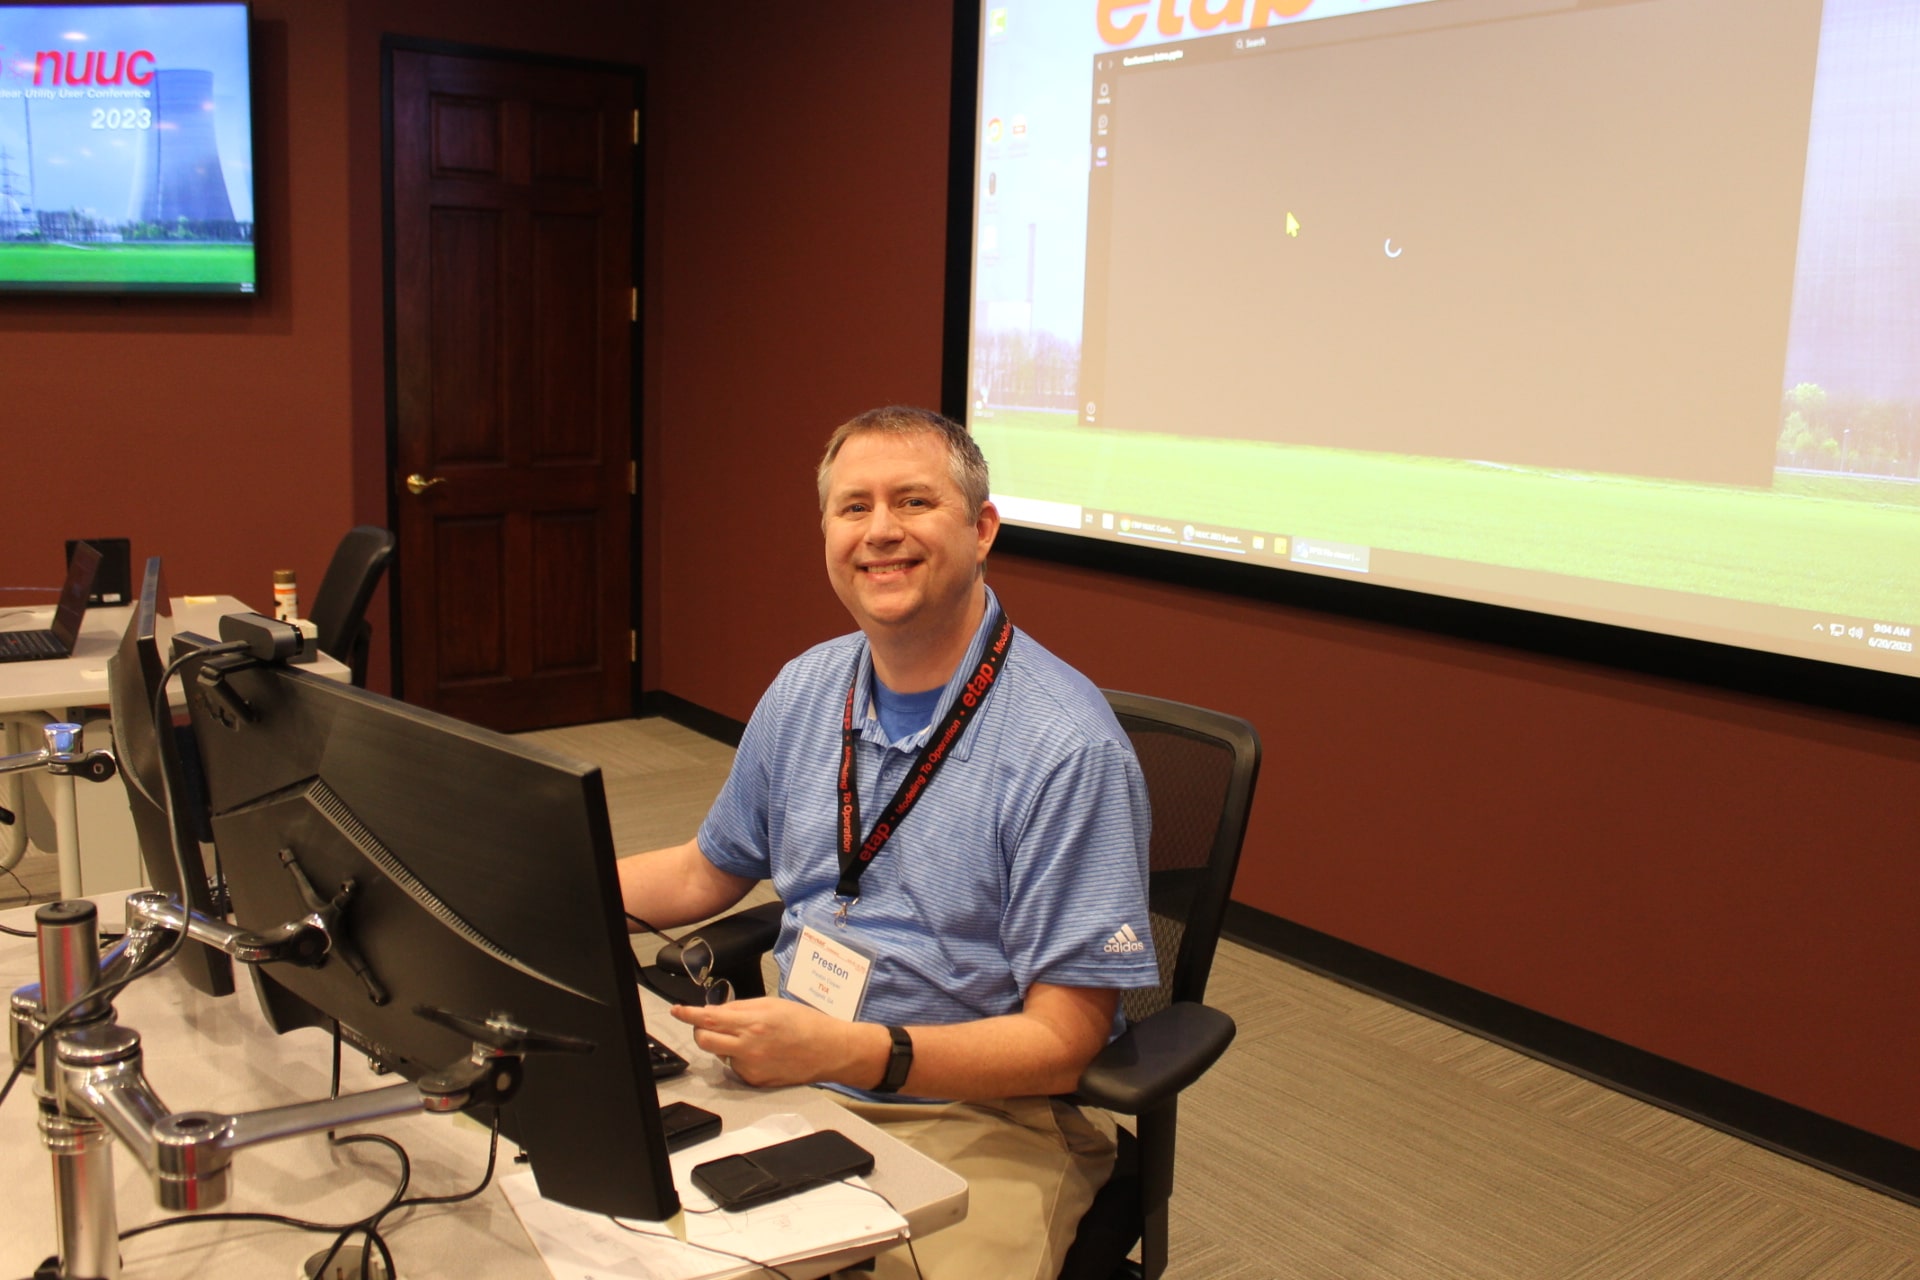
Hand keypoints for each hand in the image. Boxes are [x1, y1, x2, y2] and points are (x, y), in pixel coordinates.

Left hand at [669, 997, 881, 1087]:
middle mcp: (748, 1046)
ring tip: (753, 1039)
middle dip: (700, 1031)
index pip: (709, 1018)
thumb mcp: (772, 1004)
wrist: (829, 1050)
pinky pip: (736, 1068)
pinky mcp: (755, 1081)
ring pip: (721, 1054)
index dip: (687, 1014)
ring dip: (726, 1044)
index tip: (677, 1010)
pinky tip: (761, 1053)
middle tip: (708, 1024)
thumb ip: (742, 1007)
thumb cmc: (806, 1024)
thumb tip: (718, 1011)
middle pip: (704, 1040)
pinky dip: (741, 1059)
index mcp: (753, 1022)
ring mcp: (751, 1067)